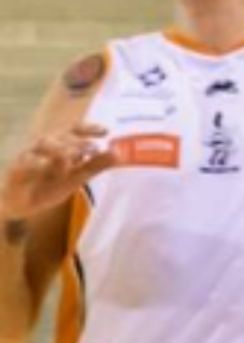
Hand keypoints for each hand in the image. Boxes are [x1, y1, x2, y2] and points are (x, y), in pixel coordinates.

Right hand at [0, 123, 116, 218]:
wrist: (22, 203)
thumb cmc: (49, 185)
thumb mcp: (76, 177)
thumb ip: (95, 165)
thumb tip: (118, 154)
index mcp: (60, 144)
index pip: (75, 130)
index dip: (90, 128)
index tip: (105, 131)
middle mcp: (45, 145)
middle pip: (61, 136)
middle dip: (78, 141)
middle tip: (93, 148)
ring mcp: (29, 154)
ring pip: (44, 145)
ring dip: (60, 149)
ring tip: (74, 157)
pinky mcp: (16, 168)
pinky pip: (26, 163)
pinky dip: (37, 164)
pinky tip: (46, 167)